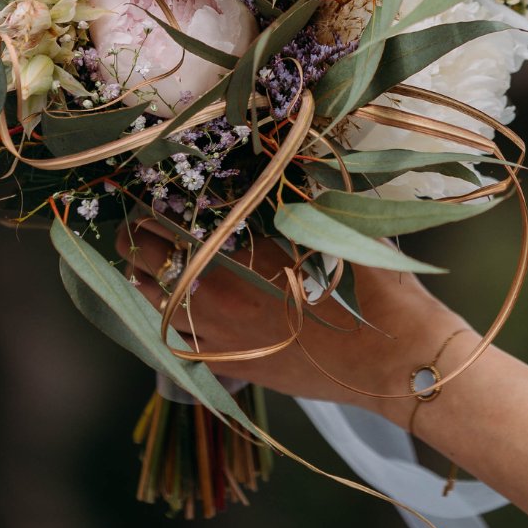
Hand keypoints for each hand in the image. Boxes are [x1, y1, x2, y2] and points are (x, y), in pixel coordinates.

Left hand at [115, 216, 467, 425]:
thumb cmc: (376, 292)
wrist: (394, 363)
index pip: (181, 224)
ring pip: (159, 306)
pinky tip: (170, 309)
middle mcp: (226, 298)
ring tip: (140, 261)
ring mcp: (226, 340)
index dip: (155, 207)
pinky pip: (181, 345)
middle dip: (138, 239)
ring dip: (146, 279)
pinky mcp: (236, 369)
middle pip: (157, 262)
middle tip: (132, 222)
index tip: (145, 191)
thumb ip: (309, 196)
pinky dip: (167, 322)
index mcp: (250, 256)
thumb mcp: (343, 229)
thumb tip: (290, 158)